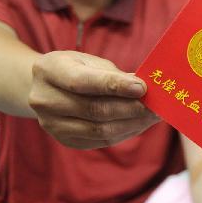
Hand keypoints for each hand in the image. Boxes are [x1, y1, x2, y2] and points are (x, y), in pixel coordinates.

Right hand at [28, 51, 158, 148]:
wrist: (46, 88)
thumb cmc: (74, 69)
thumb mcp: (89, 61)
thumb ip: (112, 74)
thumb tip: (141, 88)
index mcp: (49, 70)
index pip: (82, 82)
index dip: (115, 86)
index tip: (143, 88)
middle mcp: (45, 100)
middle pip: (94, 110)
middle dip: (131, 108)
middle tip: (157, 106)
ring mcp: (52, 124)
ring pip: (100, 130)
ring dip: (133, 124)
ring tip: (154, 116)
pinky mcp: (66, 141)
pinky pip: (102, 141)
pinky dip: (126, 132)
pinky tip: (141, 123)